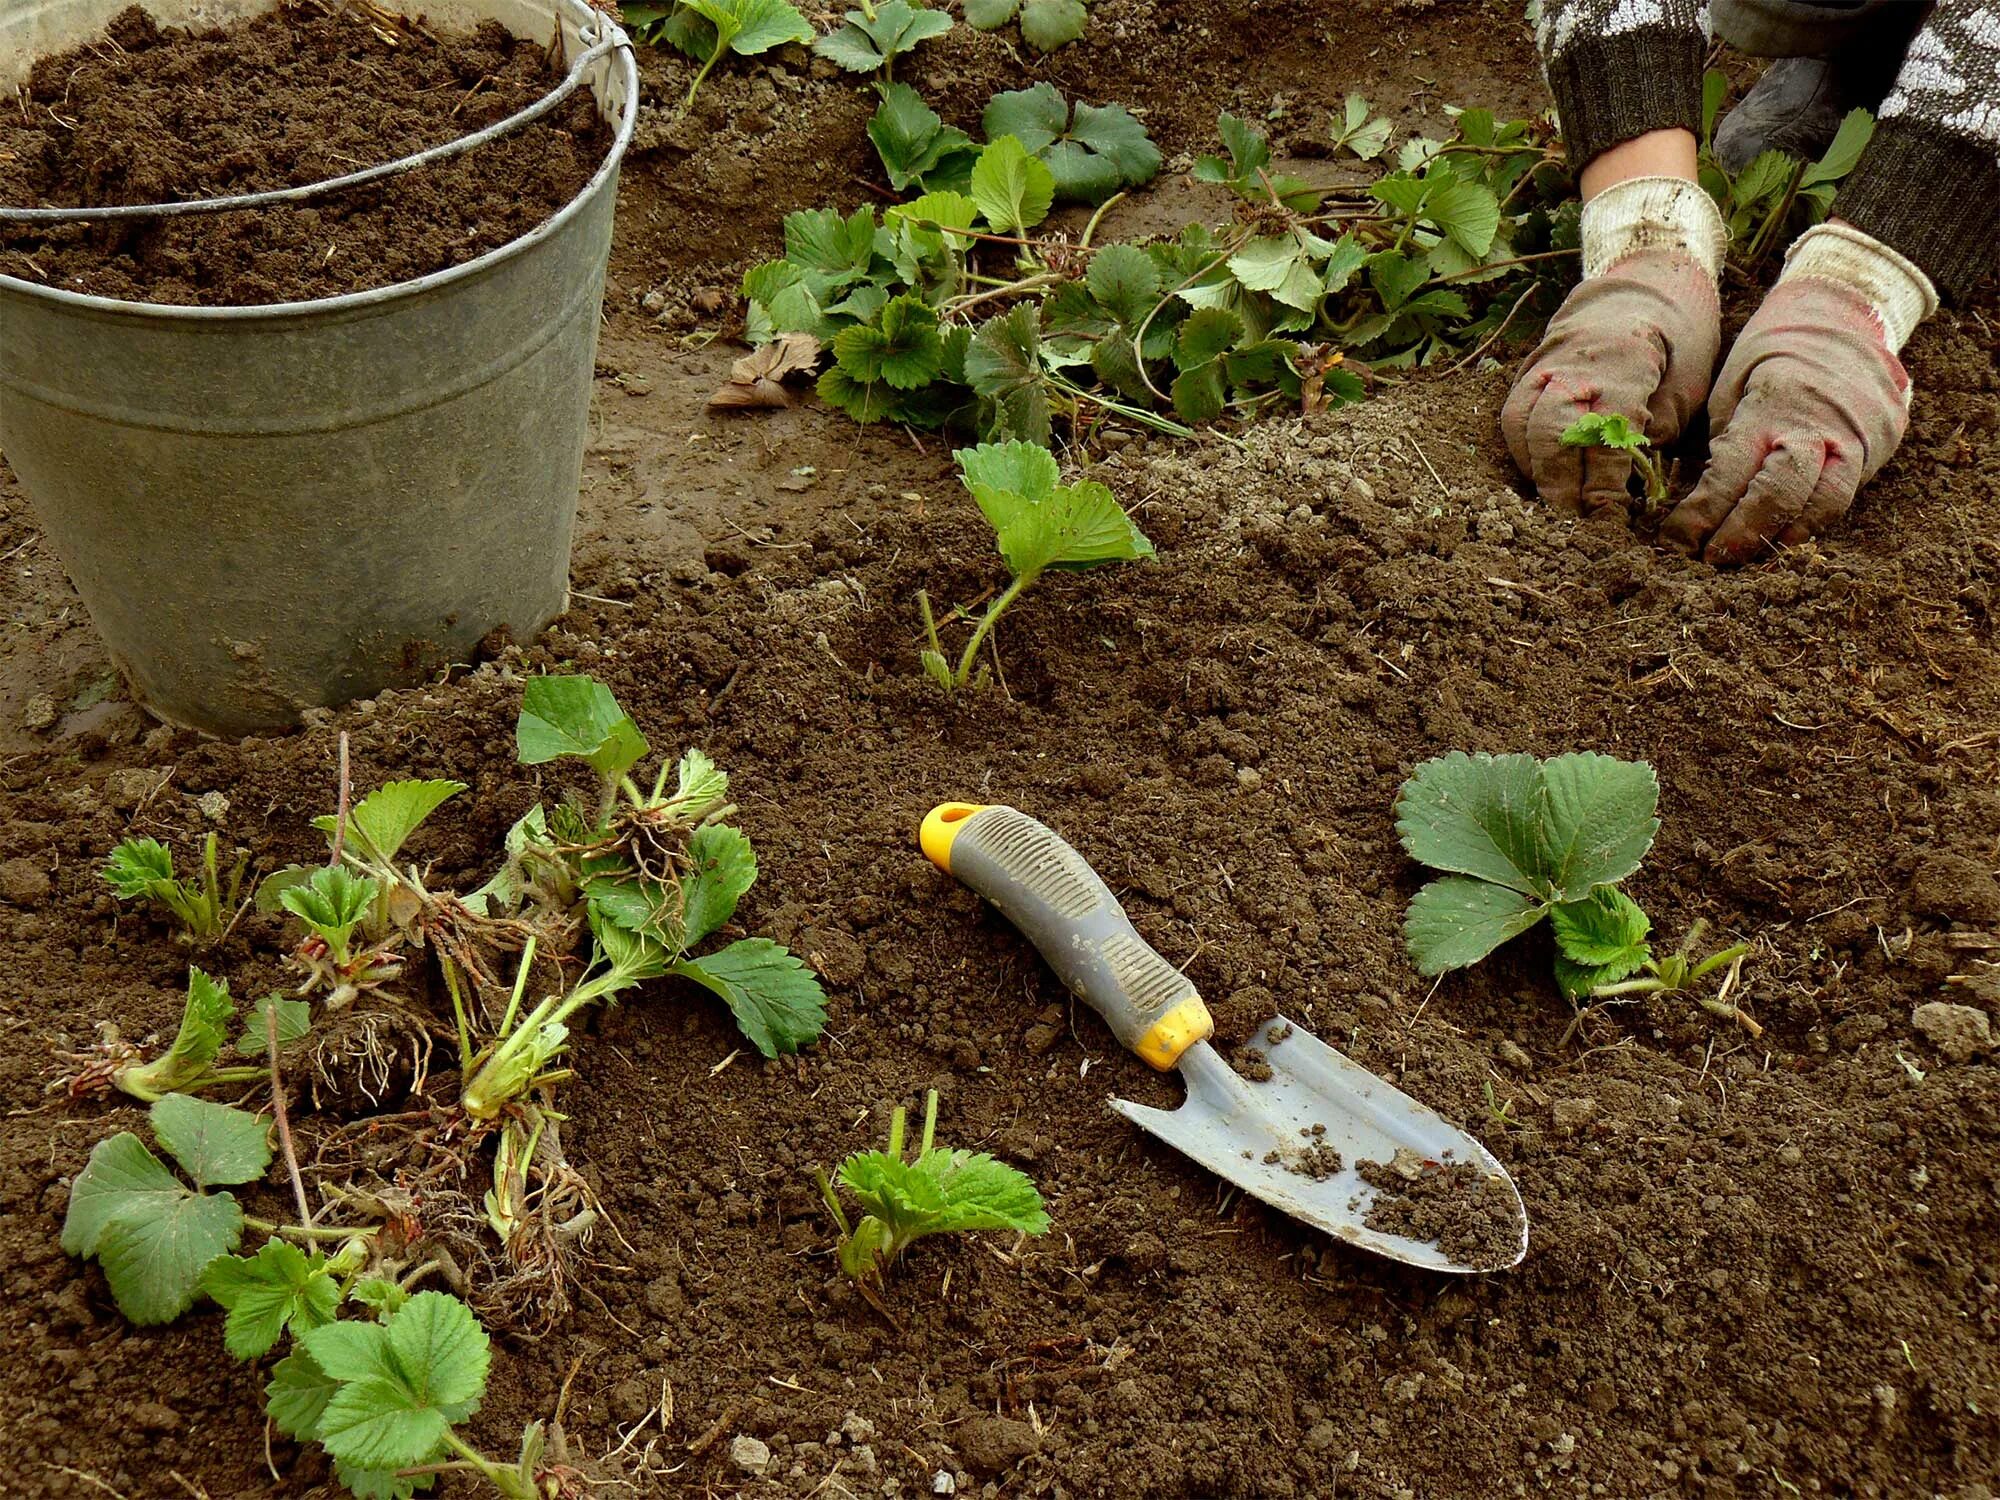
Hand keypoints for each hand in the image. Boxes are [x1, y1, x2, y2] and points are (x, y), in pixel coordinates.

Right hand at [1501, 250, 1721, 515]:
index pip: (1602, 434)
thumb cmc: (1676, 338)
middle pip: (1550, 431)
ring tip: (1554, 505)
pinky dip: (1524, 451)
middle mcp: (1574, 363)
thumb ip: (1656, 431)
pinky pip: (1513, 418)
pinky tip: (1543, 475)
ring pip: (1521, 425)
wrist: (1642, 284)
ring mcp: (1544, 365)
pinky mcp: (1528, 372)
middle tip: (1574, 522)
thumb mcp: (1688, 382)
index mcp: (1622, 362)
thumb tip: (1627, 482)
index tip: (1609, 515)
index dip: (1603, 480)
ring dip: (1535, 470)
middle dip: (1560, 483)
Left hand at [1662, 276, 1909, 563]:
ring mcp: (1857, 434)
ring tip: (1748, 557)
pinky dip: (1815, 520)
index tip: (1677, 540)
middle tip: (1711, 560)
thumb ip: (1725, 438)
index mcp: (1770, 405)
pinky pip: (1848, 493)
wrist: (1847, 314)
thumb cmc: (1773, 352)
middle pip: (1781, 494)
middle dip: (1743, 534)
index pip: (1733, 471)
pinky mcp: (1881, 442)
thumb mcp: (1733, 383)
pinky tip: (1785, 537)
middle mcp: (1817, 424)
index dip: (1703, 512)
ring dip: (1783, 537)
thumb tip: (1699, 498)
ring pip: (1825, 502)